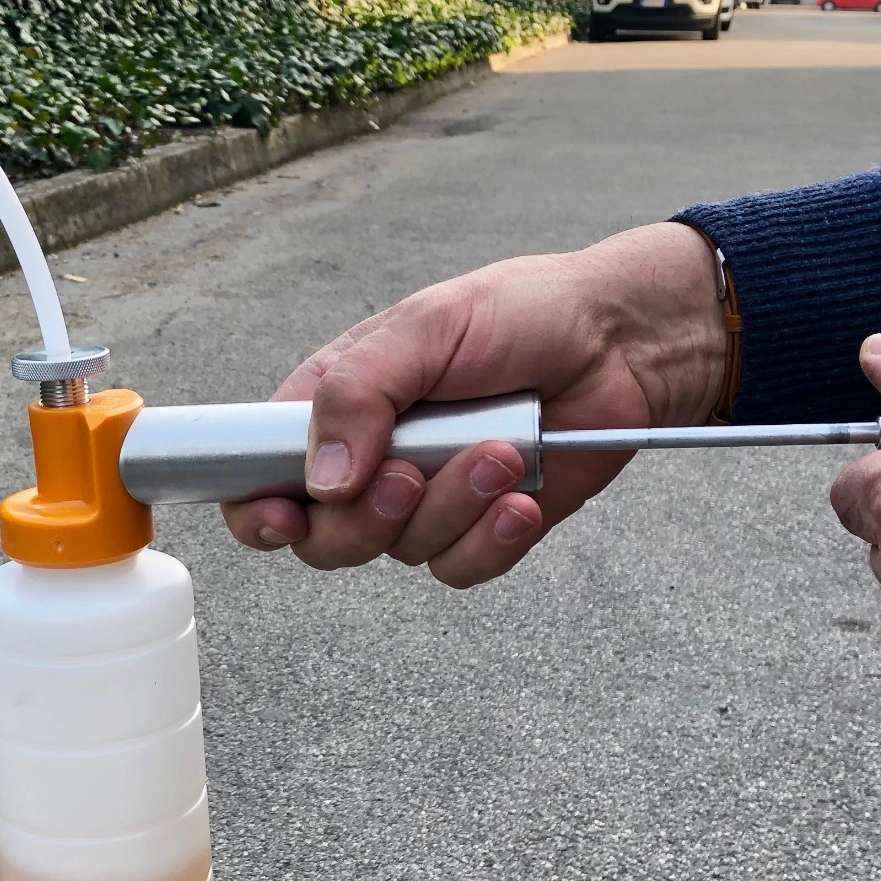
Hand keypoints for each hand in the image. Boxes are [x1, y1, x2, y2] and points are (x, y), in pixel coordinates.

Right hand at [222, 222, 725, 587]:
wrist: (623, 343)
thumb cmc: (522, 314)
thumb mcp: (426, 327)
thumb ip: (358, 393)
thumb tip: (321, 479)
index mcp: (339, 404)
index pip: (260, 472)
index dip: (257, 507)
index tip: (282, 515)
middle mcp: (373, 458)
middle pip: (324, 537)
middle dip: (366, 517)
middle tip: (411, 470)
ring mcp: (427, 498)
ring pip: (399, 551)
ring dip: (451, 507)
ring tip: (501, 450)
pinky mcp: (480, 527)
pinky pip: (459, 567)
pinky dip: (492, 538)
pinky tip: (523, 496)